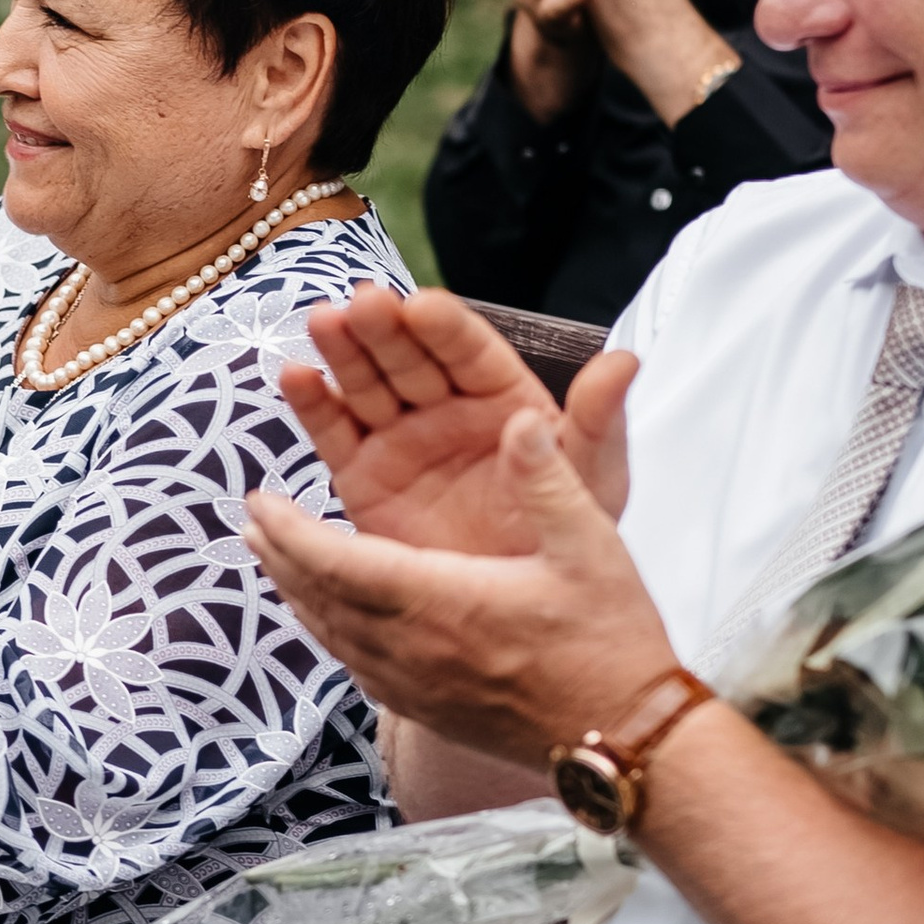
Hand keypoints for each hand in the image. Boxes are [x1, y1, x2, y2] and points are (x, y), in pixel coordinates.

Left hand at [244, 408, 678, 764]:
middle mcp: (414, 650)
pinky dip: (328, 633)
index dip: (290, 531)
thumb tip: (521, 419)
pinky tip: (328, 621)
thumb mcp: (592, 547)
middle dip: (279, 556)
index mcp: (443, 601)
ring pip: (331, 636)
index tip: (259, 501)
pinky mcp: (428, 712)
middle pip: (319, 598)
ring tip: (272, 563)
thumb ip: (549, 479)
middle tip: (250, 522)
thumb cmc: (612, 645)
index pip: (338, 562)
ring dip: (296, 594)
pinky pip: (356, 667)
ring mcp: (416, 688)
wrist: (624, 745)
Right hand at [279, 284, 637, 553]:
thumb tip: (625, 360)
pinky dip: (315, 404)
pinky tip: (298, 375)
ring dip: (343, 351)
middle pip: (410, 358)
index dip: (445, 328)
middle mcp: (446, 409)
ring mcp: (400, 438)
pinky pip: (335, 432)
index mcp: (503, 398)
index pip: (470, 352)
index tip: (421, 306)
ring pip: (367, 384)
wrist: (518, 621)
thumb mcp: (591, 481)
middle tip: (360, 303)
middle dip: (385, 328)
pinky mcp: (362, 475)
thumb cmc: (563, 540)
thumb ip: (598, 420)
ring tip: (323, 321)